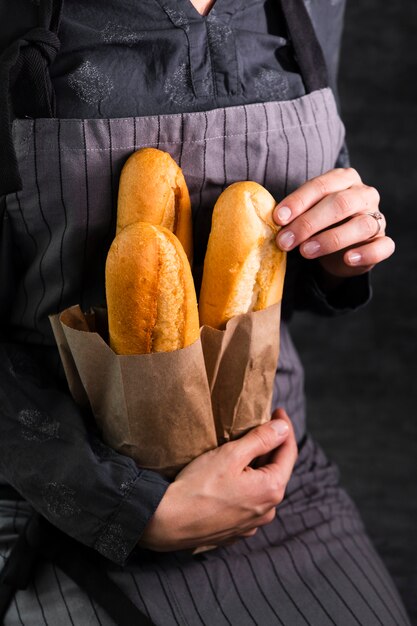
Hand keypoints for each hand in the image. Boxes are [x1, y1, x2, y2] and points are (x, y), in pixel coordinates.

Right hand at [138, 408, 296, 550]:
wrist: (167, 522)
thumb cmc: (198, 486)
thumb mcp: (232, 454)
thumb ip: (261, 439)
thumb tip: (283, 428)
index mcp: (272, 490)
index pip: (289, 452)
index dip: (284, 428)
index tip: (278, 411)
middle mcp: (268, 511)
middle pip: (276, 470)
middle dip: (271, 448)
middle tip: (260, 426)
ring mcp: (252, 524)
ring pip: (261, 488)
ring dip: (257, 468)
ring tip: (243, 450)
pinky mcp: (236, 531)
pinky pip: (247, 503)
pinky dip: (244, 486)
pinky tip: (229, 477)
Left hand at [273, 168, 394, 279]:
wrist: (341, 248)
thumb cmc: (320, 223)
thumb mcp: (306, 213)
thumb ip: (294, 213)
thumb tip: (271, 220)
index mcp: (344, 179)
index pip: (322, 185)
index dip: (299, 201)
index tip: (278, 219)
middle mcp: (364, 194)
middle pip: (340, 204)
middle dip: (308, 223)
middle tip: (285, 241)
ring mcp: (377, 218)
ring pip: (360, 225)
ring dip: (330, 239)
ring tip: (305, 252)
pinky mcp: (383, 241)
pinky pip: (382, 246)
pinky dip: (365, 253)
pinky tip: (347, 259)